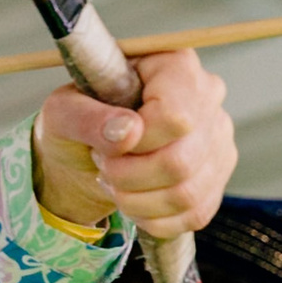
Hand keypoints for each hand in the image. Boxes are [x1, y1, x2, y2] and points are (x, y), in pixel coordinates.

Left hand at [33, 49, 233, 238]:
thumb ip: (88, 117)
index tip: (106, 142)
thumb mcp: (62, 112)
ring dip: (136, 199)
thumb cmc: (78, 120)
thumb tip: (128, 131)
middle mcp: (208, 96)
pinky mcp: (218, 176)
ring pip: (187, 194)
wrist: (85, 152)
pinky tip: (133, 199)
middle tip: (103, 164)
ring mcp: (218, 139)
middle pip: (180, 160)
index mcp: (173, 64)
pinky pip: (193, 214)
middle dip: (128, 175)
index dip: (137, 141)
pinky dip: (152, 217)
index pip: (174, 116)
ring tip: (114, 180)